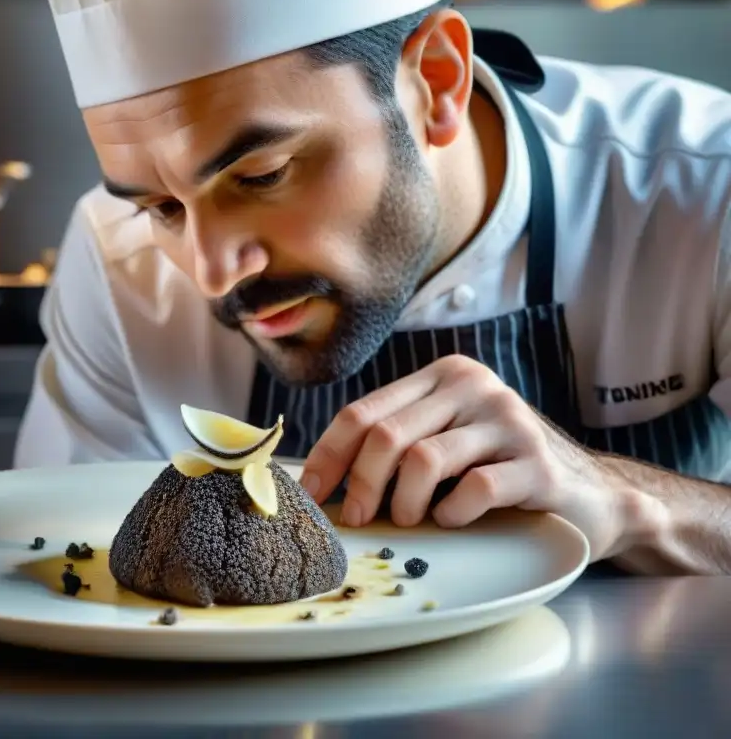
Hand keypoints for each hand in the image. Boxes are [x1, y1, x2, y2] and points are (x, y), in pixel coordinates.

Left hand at [299, 354, 640, 558]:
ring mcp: (509, 422)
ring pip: (423, 460)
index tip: (309, 496)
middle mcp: (474, 388)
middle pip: (386, 436)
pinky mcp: (538, 464)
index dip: (328, 457)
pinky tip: (451, 519)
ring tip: (409, 521)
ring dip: (403, 503)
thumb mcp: (444, 443)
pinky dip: (451, 513)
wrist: (588, 496)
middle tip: (357, 519)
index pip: (363, 412)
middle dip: (359, 485)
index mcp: (443, 377)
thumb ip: (395, 446)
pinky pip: (473, 488)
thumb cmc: (498, 471)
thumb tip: (320, 482)